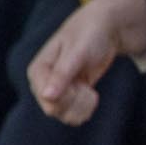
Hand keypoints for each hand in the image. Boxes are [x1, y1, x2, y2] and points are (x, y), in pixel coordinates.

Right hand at [28, 0, 145, 123]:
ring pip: (65, 115)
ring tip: (90, 89)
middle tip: (89, 87)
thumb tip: (46, 96)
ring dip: (82, 106)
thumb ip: (62, 74)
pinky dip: (86, 108)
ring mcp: (56, 90)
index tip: (82, 85)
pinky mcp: (70, 94)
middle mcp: (43, 82)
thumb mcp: (78, 52)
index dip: (69, 98)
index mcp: (38, 70)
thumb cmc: (90, 34)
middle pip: (56, 111)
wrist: (107, 28)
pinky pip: (74, 113)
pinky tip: (91, 93)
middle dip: (77, 102)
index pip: (47, 101)